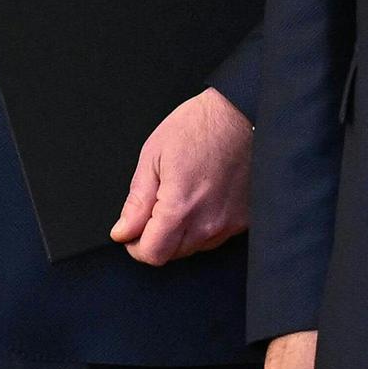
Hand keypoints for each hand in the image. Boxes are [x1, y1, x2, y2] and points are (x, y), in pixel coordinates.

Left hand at [110, 88, 251, 263]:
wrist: (240, 113)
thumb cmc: (198, 126)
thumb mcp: (154, 155)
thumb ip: (137, 200)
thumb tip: (123, 231)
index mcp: (180, 207)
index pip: (152, 255)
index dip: (135, 246)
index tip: (132, 232)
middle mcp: (207, 223)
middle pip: (172, 255)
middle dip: (157, 238)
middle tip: (155, 207)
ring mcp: (229, 223)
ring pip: (193, 248)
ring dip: (180, 233)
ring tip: (182, 196)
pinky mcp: (244, 220)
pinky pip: (216, 237)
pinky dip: (203, 226)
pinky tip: (202, 198)